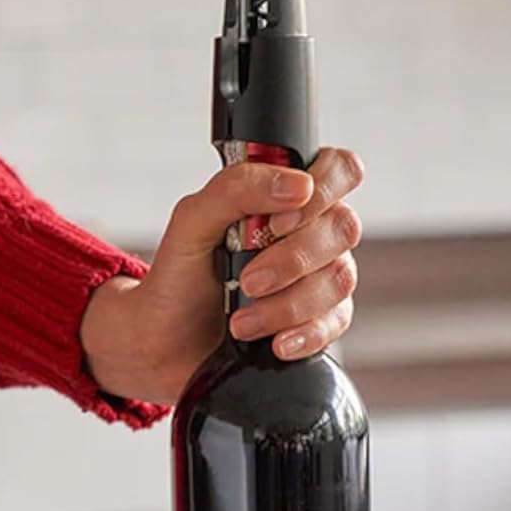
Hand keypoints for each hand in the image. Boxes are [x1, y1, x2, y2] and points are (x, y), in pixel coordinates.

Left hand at [80, 148, 363, 405]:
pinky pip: (337, 322)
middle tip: (248, 280)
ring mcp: (321, 274)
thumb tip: (297, 185)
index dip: (323, 190)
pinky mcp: (324, 318)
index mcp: (286, 193)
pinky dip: (305, 334)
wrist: (166, 340)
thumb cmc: (181, 275)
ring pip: (340, 279)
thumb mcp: (192, 220)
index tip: (279, 222)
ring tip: (243, 320)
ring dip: (289, 304)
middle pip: (344, 227)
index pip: (338, 169)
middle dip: (293, 259)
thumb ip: (237, 188)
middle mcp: (311, 230)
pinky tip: (276, 342)